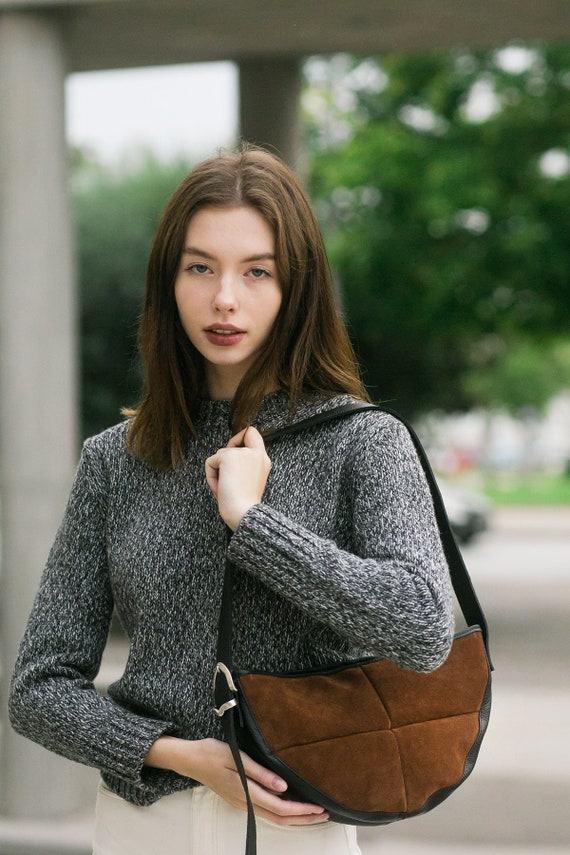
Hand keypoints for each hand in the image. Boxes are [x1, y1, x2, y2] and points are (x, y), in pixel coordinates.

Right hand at [145, 736, 327, 825]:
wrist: (190, 760)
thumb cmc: (212, 753)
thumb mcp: (236, 757)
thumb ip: (260, 773)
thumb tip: (283, 787)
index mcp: (245, 792)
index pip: (280, 807)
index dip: (301, 810)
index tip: (319, 807)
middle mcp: (245, 803)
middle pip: (279, 818)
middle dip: (303, 819)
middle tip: (324, 814)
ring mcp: (242, 804)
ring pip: (273, 818)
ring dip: (294, 818)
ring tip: (313, 813)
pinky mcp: (240, 801)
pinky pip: (265, 812)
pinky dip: (282, 813)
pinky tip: (290, 807)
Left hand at [205, 427, 271, 529]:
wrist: (244, 513)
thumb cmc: (244, 504)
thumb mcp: (249, 480)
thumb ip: (243, 464)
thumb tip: (224, 457)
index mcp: (263, 459)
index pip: (252, 433)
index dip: (239, 437)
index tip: (233, 450)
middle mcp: (256, 453)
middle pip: (230, 444)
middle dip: (223, 462)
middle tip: (226, 480)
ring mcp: (242, 453)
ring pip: (219, 455)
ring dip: (217, 473)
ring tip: (225, 488)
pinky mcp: (228, 456)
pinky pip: (210, 462)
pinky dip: (210, 476)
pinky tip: (220, 488)